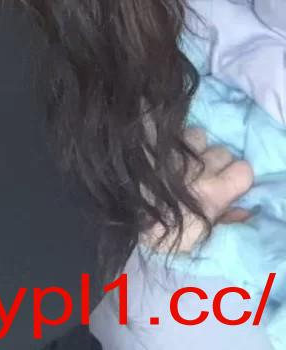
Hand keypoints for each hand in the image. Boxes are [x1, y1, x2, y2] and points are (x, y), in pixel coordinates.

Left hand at [140, 125, 254, 253]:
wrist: (124, 215)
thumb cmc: (161, 234)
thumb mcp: (198, 237)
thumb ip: (225, 221)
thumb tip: (243, 210)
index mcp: (214, 193)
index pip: (244, 170)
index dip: (236, 178)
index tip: (226, 186)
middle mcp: (201, 167)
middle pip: (224, 153)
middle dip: (217, 164)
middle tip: (204, 177)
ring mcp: (179, 151)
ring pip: (202, 138)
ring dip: (196, 149)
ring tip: (183, 163)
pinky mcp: (158, 140)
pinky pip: (178, 131)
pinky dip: (177, 140)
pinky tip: (168, 153)